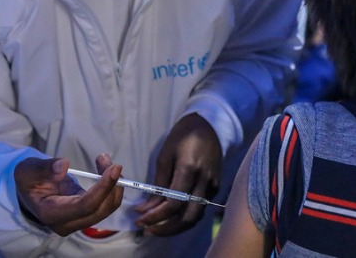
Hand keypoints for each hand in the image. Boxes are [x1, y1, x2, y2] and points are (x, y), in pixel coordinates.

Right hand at [14, 154, 123, 235]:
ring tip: (105, 161)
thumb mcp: (28, 169)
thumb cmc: (29, 180)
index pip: (85, 206)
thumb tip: (64, 166)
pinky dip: (111, 186)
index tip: (114, 168)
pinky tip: (106, 169)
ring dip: (114, 183)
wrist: (30, 192)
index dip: (103, 188)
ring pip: (107, 207)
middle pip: (100, 209)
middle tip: (110, 162)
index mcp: (51, 213)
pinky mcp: (86, 215)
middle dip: (112, 184)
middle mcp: (67, 223)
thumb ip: (44, 167)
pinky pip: (106, 203)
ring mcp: (78, 221)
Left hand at [135, 113, 221, 235]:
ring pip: (196, 217)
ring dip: (176, 227)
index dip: (155, 216)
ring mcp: (212, 186)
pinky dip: (185, 217)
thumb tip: (147, 207)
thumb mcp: (165, 155)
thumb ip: (158, 184)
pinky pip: (200, 209)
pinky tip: (171, 217)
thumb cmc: (183, 136)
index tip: (140, 219)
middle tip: (147, 229)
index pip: (174, 203)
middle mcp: (204, 181)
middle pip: (188, 217)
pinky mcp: (215, 188)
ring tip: (157, 227)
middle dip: (166, 229)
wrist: (210, 126)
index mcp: (190, 169)